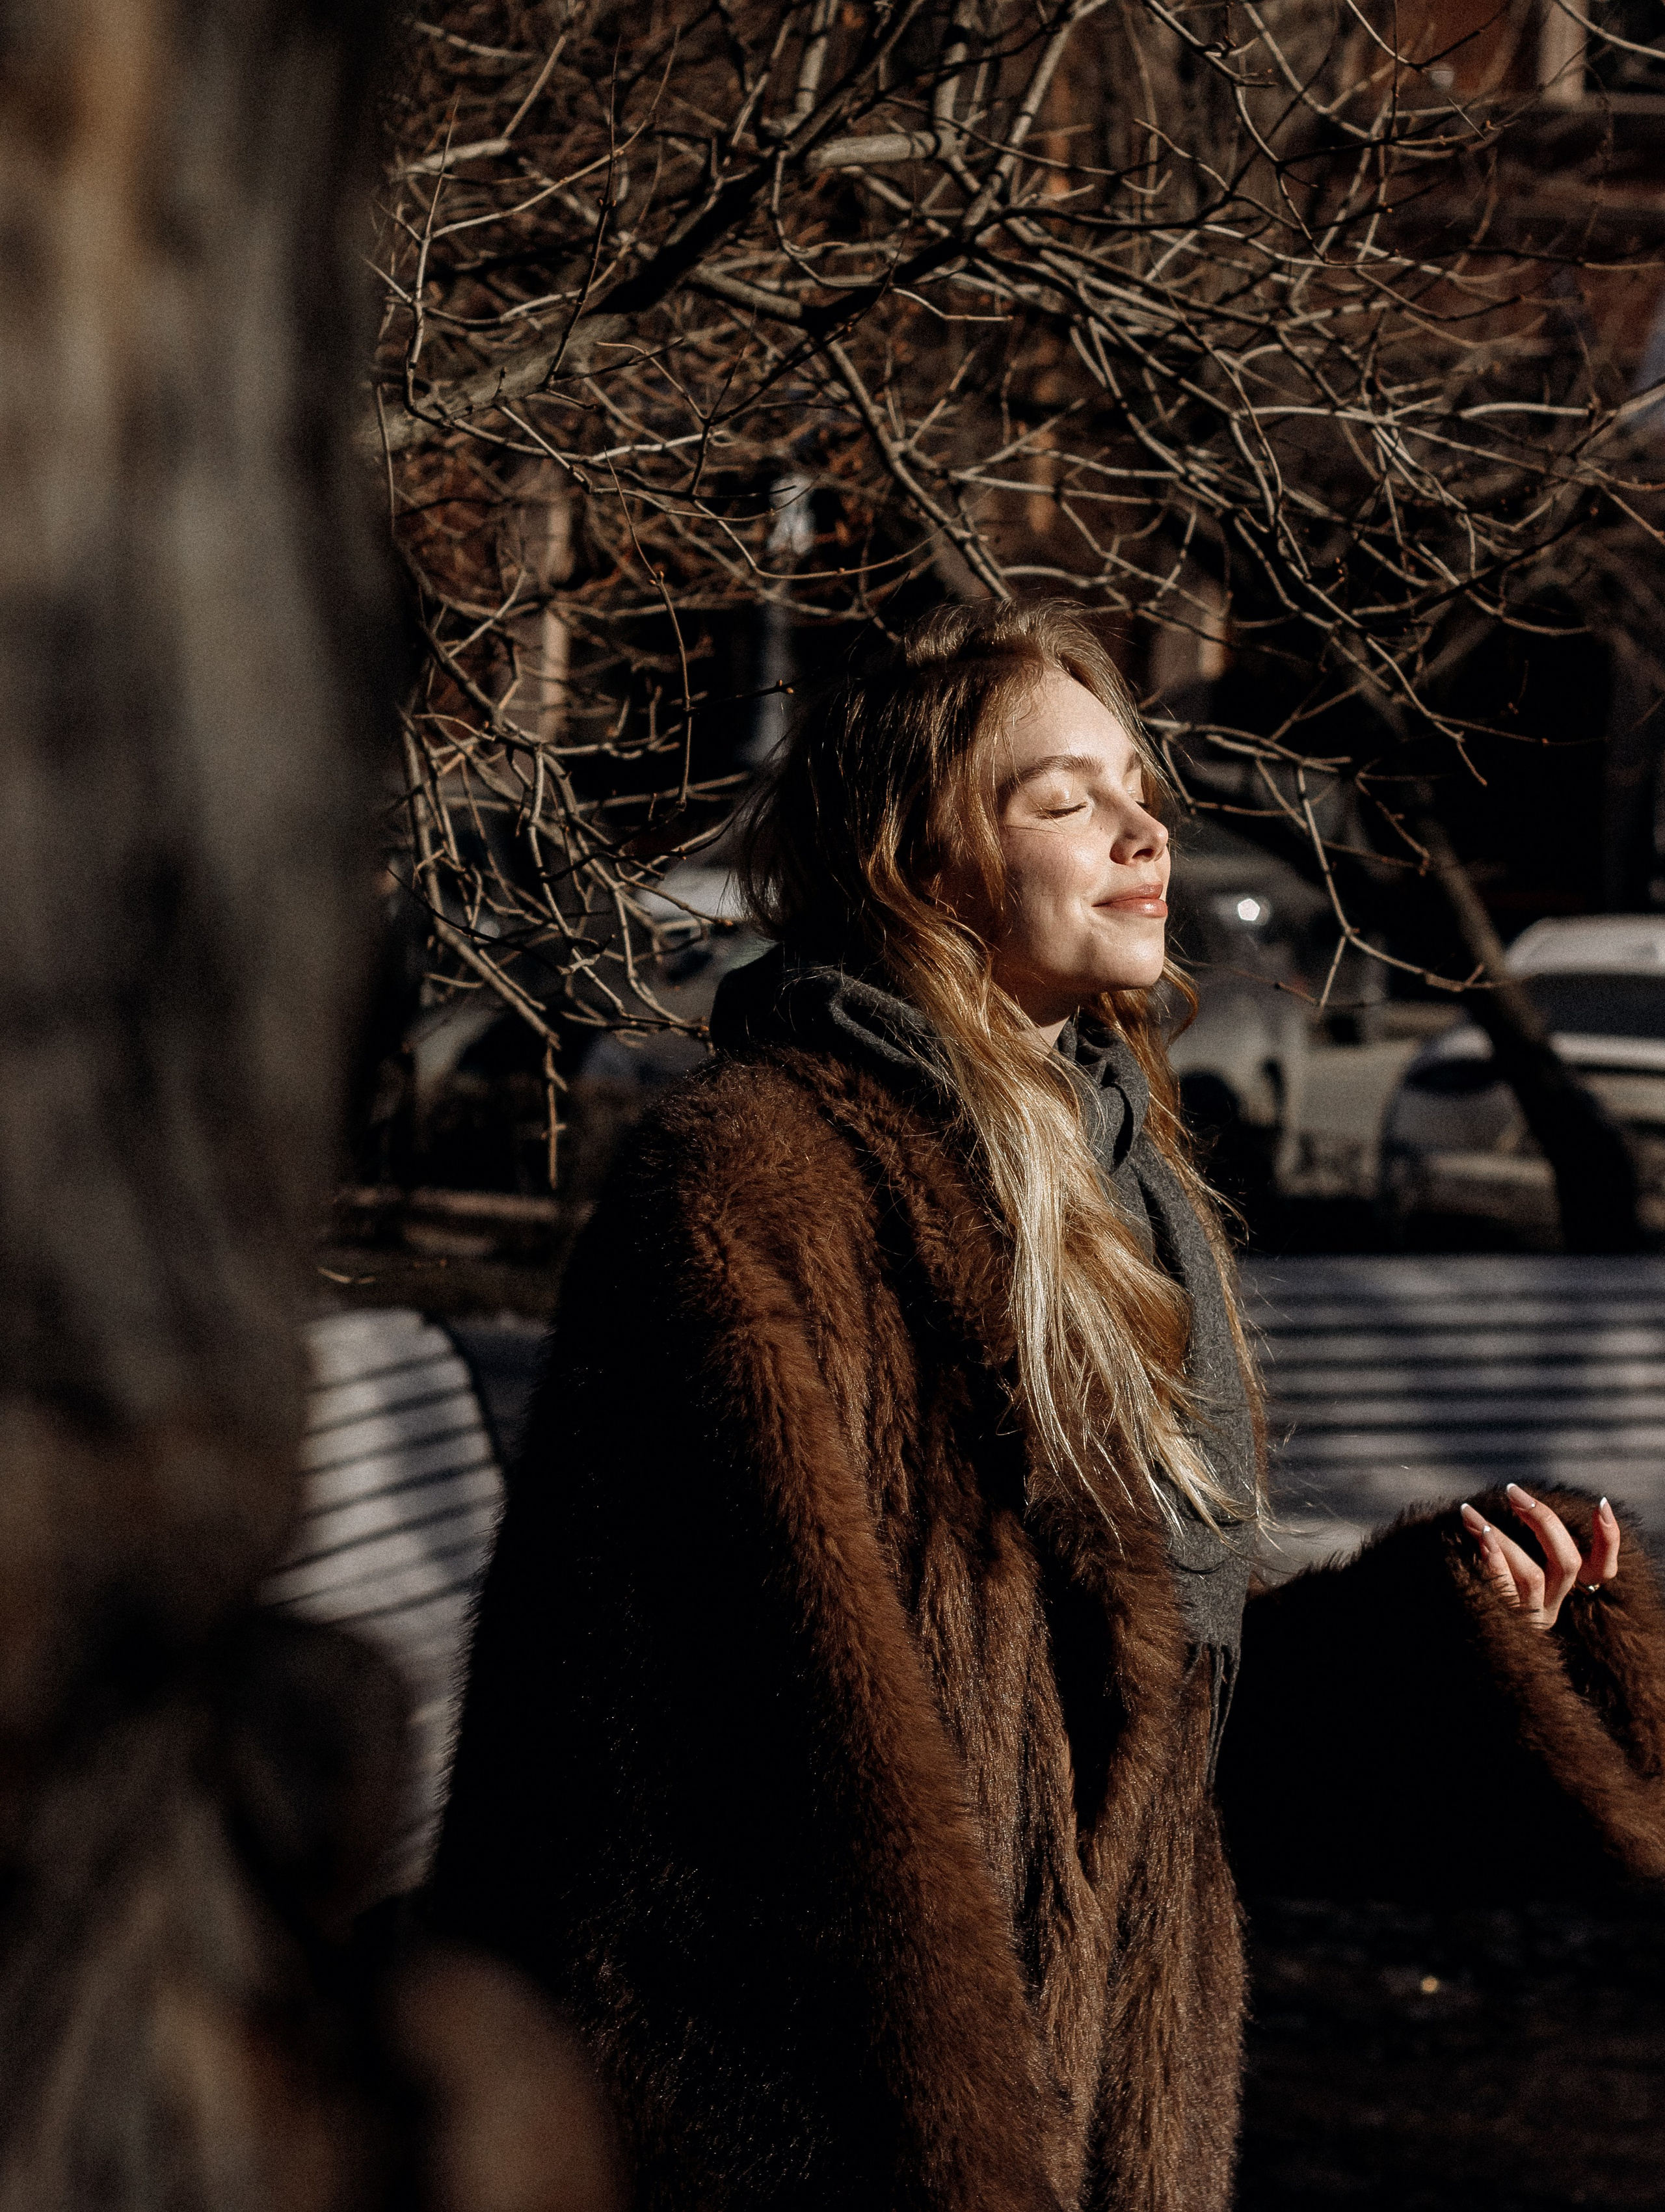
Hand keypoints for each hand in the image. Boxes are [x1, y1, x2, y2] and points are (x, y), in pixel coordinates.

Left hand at [1459, 1489, 1620, 1629]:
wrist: (1455, 1633)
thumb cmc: (1480, 1585)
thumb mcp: (1509, 1560)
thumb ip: (1524, 1540)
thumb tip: (1519, 1499)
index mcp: (1563, 1589)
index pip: (1604, 1569)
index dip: (1608, 1539)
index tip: (1599, 1503)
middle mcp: (1552, 1606)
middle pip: (1569, 1563)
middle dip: (1543, 1520)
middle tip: (1512, 1492)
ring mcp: (1531, 1618)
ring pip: (1533, 1575)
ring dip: (1502, 1538)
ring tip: (1472, 1515)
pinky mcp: (1507, 1625)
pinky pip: (1504, 1588)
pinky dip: (1492, 1558)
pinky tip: (1477, 1536)